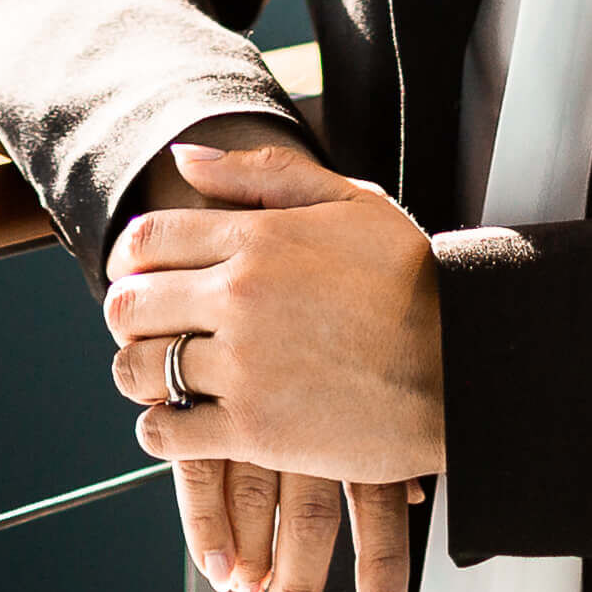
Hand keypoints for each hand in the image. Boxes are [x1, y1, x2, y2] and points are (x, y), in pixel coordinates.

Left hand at [107, 145, 445, 591]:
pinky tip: (187, 419)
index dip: (133, 258)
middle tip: (154, 328)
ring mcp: (245, 366)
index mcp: (260, 237)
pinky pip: (166, 432)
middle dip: (131, 316)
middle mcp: (241, 296)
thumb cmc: (411, 279)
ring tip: (168, 375)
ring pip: (139, 371)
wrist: (461, 360)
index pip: (148, 239)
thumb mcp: (351, 202)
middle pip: (129, 305)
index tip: (145, 275)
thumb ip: (263, 174)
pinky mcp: (254, 429)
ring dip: (141, 373)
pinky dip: (163, 428)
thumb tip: (184, 158)